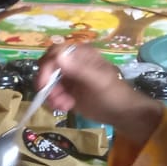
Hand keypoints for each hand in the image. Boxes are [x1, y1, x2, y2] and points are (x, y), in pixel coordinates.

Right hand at [35, 42, 164, 142]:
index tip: (44, 84)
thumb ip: (79, 69)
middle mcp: (72, 62)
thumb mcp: (98, 81)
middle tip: (53, 98)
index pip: (55, 52)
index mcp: (81, 54)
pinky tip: (66, 107)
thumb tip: (58, 56)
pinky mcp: (67, 90)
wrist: (121, 113)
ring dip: (52, 94)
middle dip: (47, 83)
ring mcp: (69, 76)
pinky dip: (55, 100)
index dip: (46, 66)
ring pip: (48, 81)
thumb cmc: (113, 94)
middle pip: (48, 66)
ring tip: (64, 105)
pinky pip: (52, 92)